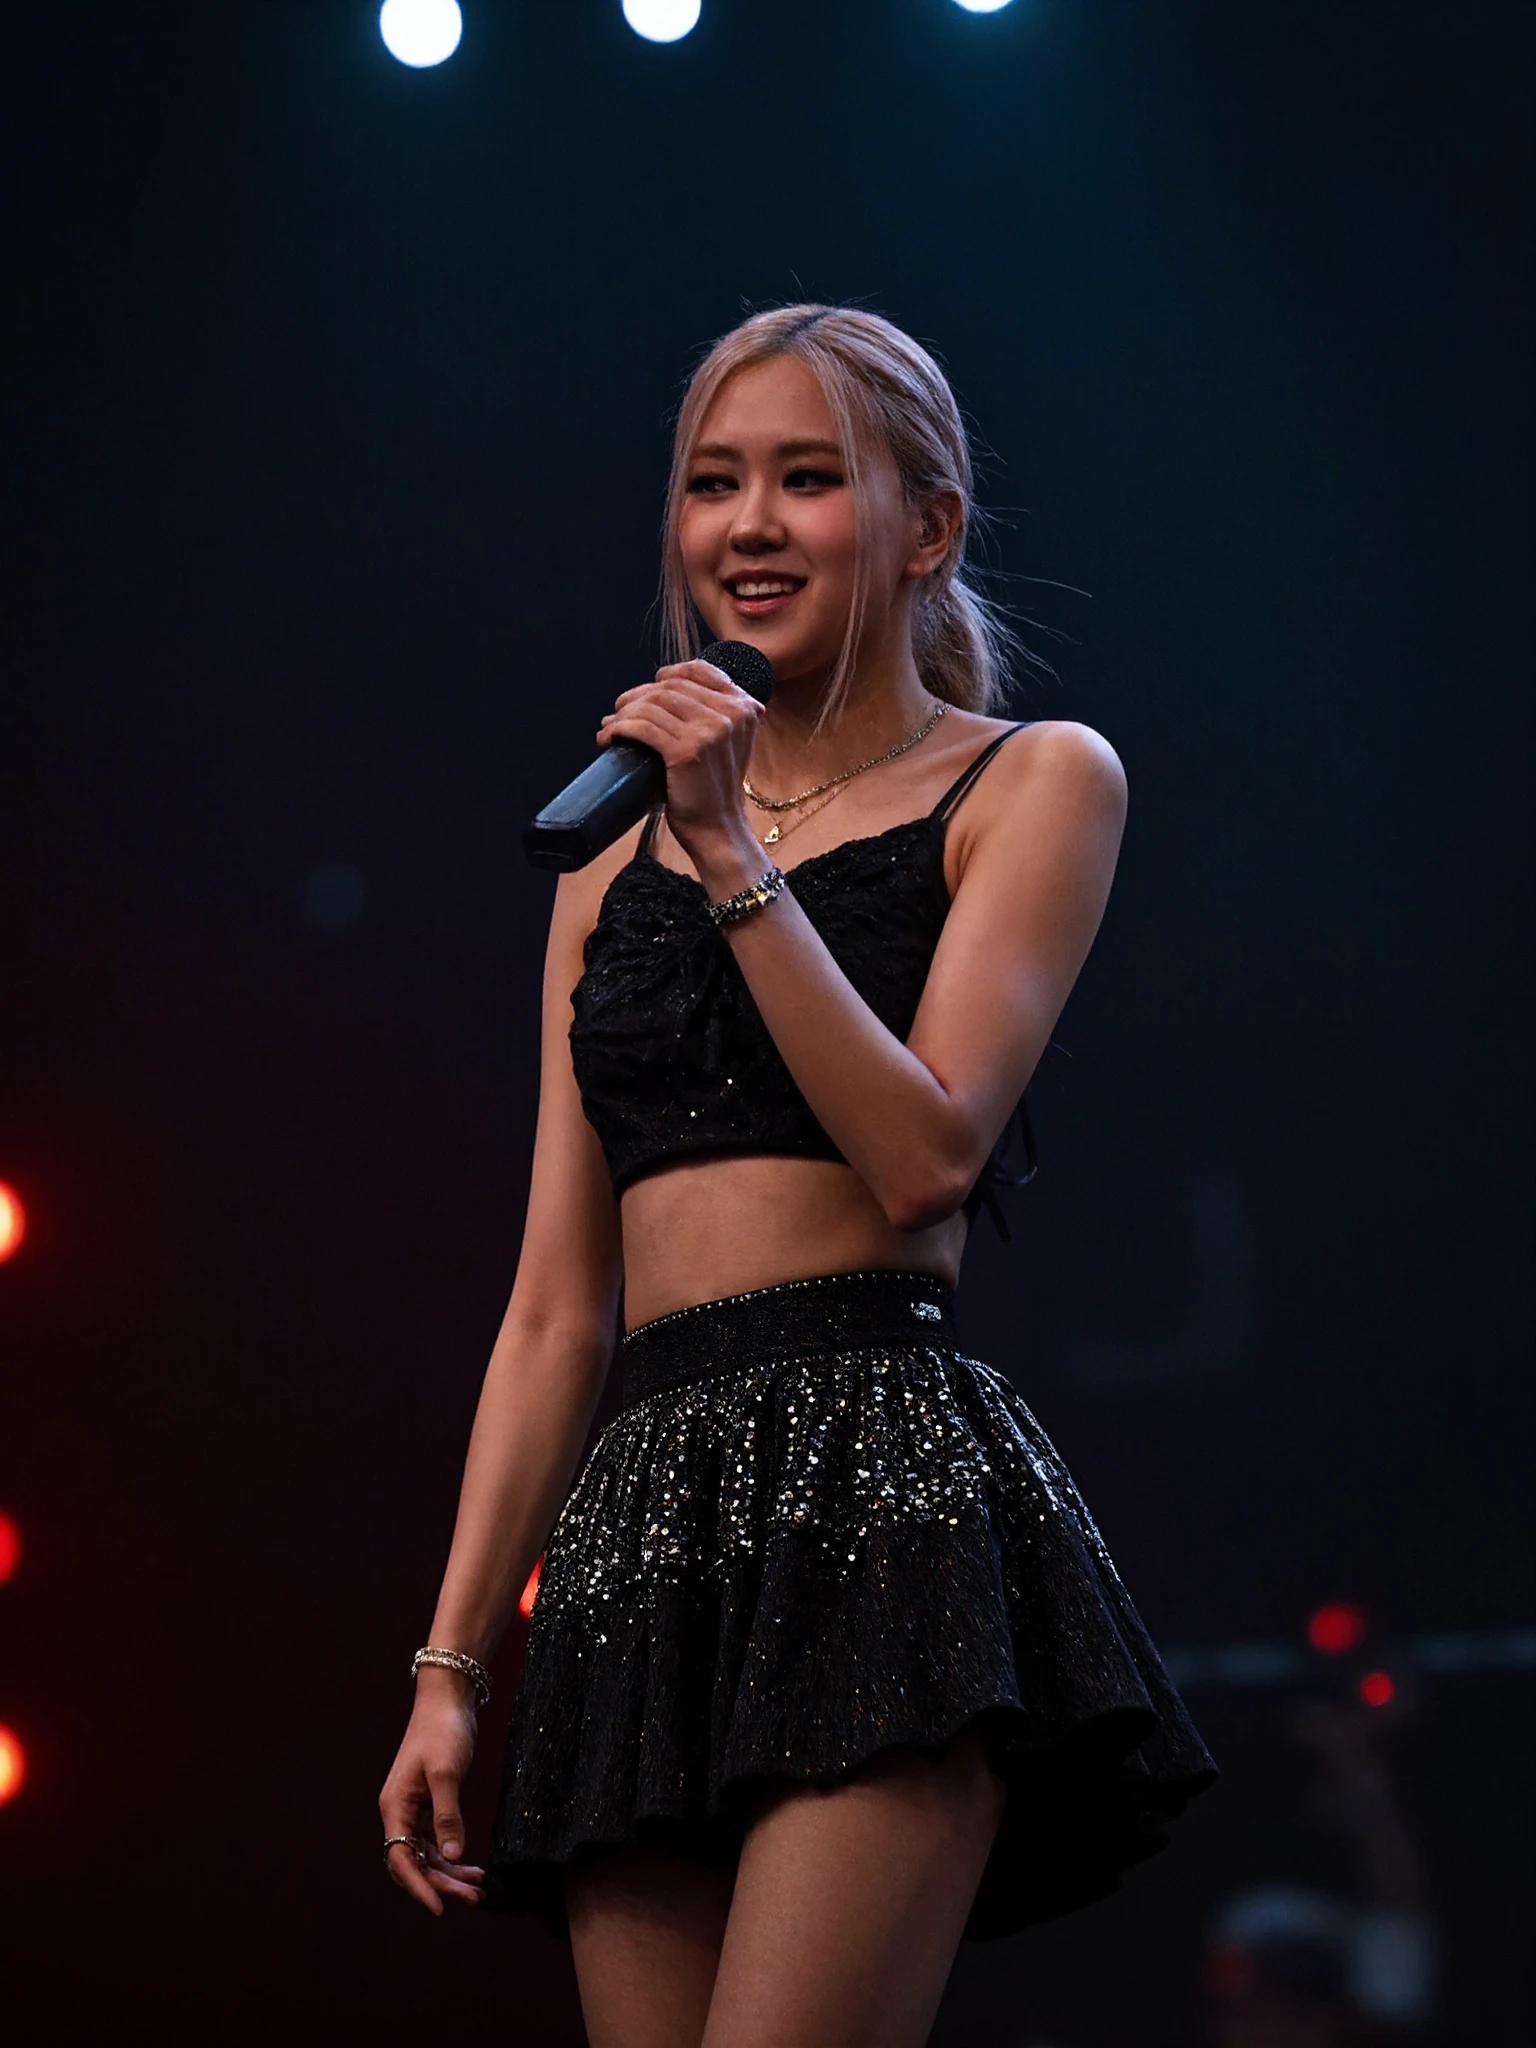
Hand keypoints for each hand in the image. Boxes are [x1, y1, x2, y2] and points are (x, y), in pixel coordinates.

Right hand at [378, 1683, 485, 1915]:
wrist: (449, 1699)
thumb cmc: (443, 1730)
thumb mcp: (446, 1773)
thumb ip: (447, 1816)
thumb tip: (449, 1857)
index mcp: (395, 1806)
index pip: (401, 1859)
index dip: (419, 1887)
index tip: (440, 1908)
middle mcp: (400, 1812)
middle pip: (415, 1862)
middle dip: (442, 1883)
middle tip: (474, 1897)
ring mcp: (414, 1809)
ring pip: (427, 1855)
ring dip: (449, 1874)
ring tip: (478, 1888)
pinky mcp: (430, 1803)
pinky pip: (436, 1841)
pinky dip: (452, 1855)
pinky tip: (471, 1866)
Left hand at [597, 658, 764, 857]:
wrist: (719, 829)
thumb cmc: (714, 790)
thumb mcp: (727, 743)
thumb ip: (711, 715)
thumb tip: (656, 694)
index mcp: (744, 708)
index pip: (701, 671)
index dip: (669, 673)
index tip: (650, 687)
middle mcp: (732, 714)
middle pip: (671, 687)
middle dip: (638, 696)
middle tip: (619, 711)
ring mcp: (710, 731)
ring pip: (653, 705)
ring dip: (623, 713)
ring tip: (611, 726)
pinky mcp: (687, 750)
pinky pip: (643, 727)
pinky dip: (619, 728)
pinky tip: (609, 737)